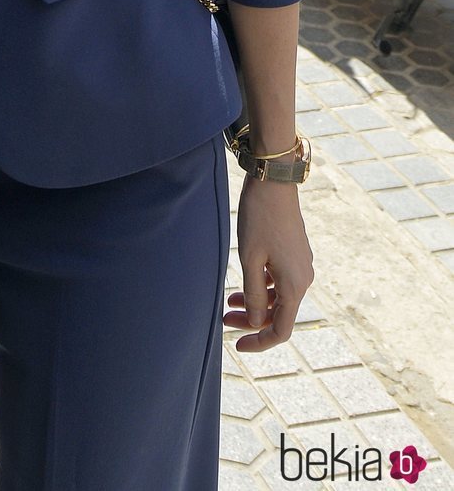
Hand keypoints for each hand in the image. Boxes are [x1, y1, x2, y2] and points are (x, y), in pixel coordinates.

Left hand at [226, 176, 313, 351]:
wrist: (274, 182)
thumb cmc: (260, 219)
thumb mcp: (250, 260)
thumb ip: (254, 295)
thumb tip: (256, 322)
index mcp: (295, 286)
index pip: (281, 330)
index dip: (259, 342)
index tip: (237, 345)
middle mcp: (303, 279)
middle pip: (279, 314)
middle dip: (252, 321)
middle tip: (224, 318)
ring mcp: (301, 266)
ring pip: (279, 298)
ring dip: (255, 303)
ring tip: (229, 301)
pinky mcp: (295, 254)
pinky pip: (280, 282)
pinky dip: (262, 287)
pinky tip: (244, 284)